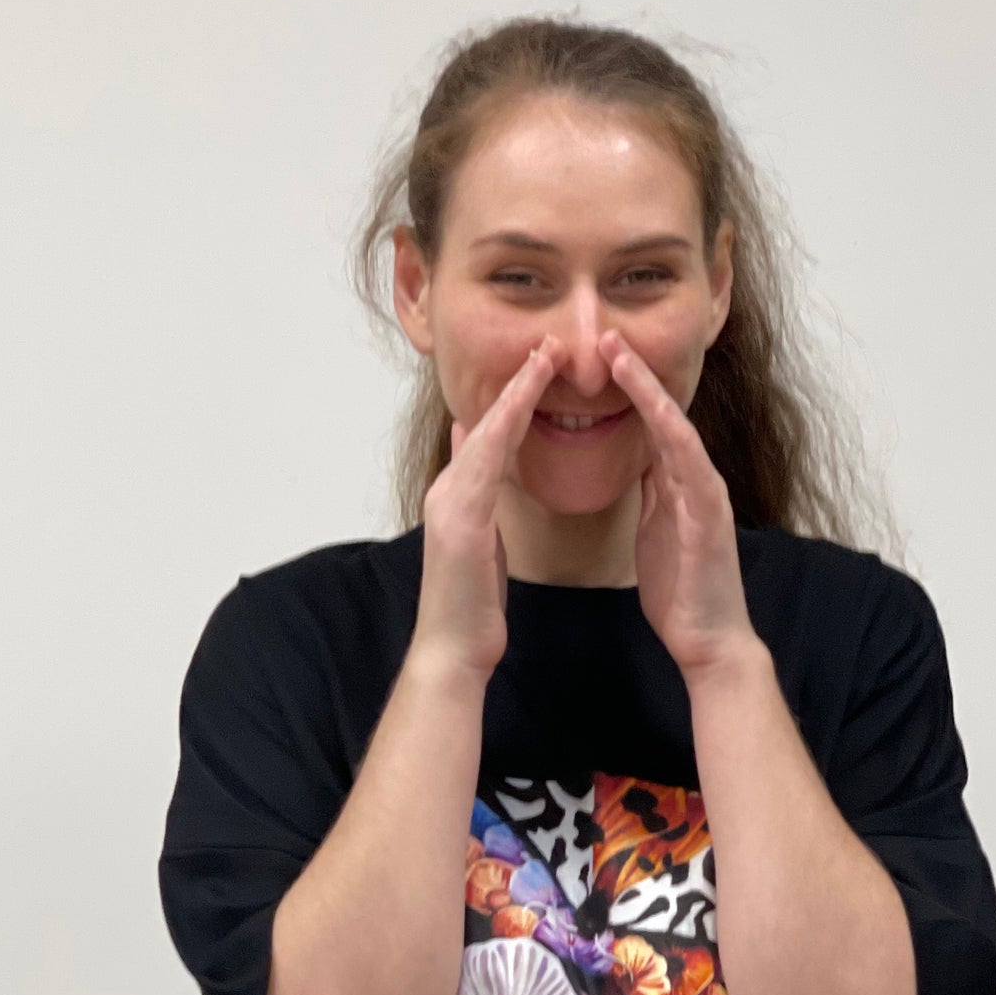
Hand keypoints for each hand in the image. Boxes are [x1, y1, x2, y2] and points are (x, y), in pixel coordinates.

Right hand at [411, 336, 567, 680]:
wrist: (452, 651)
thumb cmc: (473, 607)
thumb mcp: (482, 545)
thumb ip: (482, 504)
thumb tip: (486, 469)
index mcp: (460, 497)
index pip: (490, 436)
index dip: (515, 399)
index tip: (540, 366)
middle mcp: (448, 491)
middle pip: (485, 423)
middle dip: (517, 382)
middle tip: (547, 342)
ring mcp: (449, 503)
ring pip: (485, 433)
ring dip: (515, 393)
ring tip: (543, 357)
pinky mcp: (459, 522)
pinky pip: (486, 464)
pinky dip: (504, 431)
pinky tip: (524, 407)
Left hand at [600, 330, 756, 677]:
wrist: (710, 641)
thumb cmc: (681, 592)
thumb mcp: (655, 530)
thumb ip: (652, 494)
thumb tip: (640, 463)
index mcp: (677, 484)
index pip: (649, 424)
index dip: (625, 389)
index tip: (595, 357)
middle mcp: (695, 480)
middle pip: (663, 413)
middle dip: (635, 373)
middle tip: (604, 334)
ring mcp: (706, 496)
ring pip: (677, 429)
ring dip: (649, 391)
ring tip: (621, 356)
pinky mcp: (709, 519)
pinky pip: (691, 469)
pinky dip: (675, 437)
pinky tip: (658, 412)